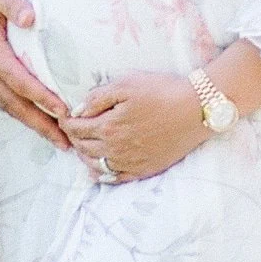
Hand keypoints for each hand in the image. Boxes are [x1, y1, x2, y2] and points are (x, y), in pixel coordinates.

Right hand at [0, 0, 69, 146]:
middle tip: (66, 141)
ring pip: (10, 107)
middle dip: (41, 125)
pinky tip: (39, 123)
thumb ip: (12, 2)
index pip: (19, 80)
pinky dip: (23, 116)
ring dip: (34, 126)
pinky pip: (4, 102)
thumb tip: (30, 18)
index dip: (41, 97)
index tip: (63, 110)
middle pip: (15, 104)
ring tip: (59, 140)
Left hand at [68, 71, 207, 183]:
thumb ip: (97, 98)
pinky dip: (102, 174)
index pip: (76, 128)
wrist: (197, 110)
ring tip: (82, 146)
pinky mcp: (144, 170)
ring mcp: (130, 162)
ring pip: (96, 165)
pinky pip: (116, 177)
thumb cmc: (163, 92)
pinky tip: (99, 169)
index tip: (63, 115)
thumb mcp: (127, 84)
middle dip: (73, 137)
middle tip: (71, 129)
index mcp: (108, 127)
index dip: (66, 121)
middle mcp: (116, 149)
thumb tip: (77, 111)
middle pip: (83, 148)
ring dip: (84, 156)